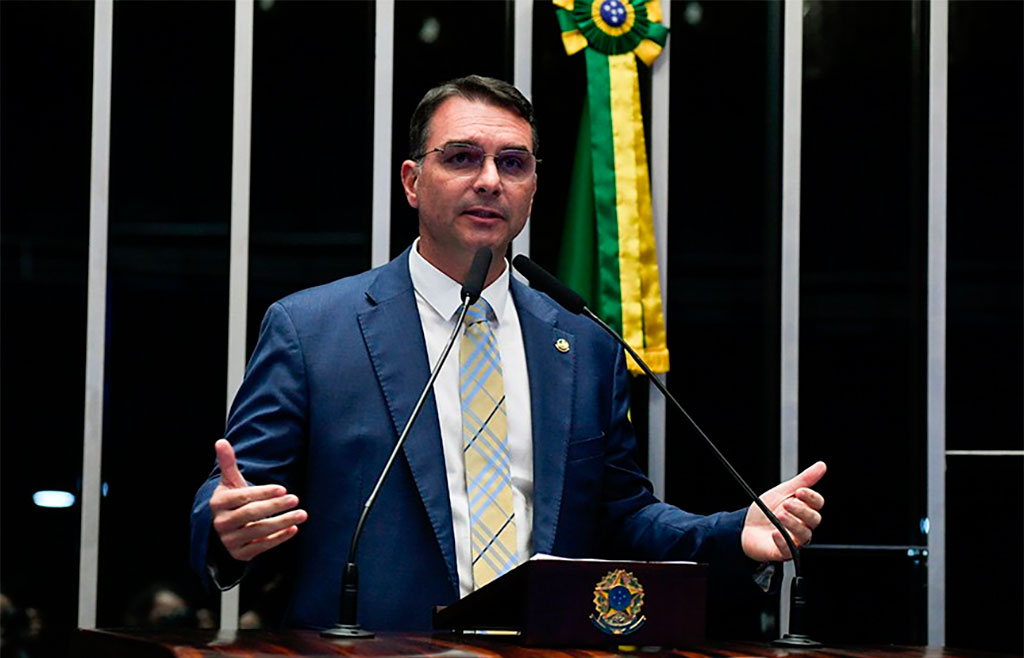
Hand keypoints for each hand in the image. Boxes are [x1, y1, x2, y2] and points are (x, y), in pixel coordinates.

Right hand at [209, 439, 307, 561]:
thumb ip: (228, 463)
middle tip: (295, 499)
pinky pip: (261, 547)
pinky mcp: (239, 554)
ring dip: (282, 522)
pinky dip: (279, 538)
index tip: (283, 489)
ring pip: (259, 531)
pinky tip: (293, 529)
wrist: (225, 527)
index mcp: (219, 502)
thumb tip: (221, 441)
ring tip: (302, 514)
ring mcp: (229, 540)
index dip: (264, 493)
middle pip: (251, 514)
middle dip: (275, 506)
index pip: (244, 497)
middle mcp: (221, 522)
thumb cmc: (233, 500)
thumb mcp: (230, 482)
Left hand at [741, 461, 825, 561]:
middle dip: (802, 510)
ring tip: (780, 516)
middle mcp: (802, 525)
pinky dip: (782, 541)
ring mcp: (794, 540)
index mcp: (804, 509)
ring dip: (793, 524)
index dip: (811, 497)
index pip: (818, 503)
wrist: (744, 527)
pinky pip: (788, 550)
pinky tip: (775, 533)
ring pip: (804, 534)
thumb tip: (821, 465)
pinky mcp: (783, 552)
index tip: (799, 491)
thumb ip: (803, 480)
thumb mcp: (782, 491)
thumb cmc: (765, 510)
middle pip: (814, 519)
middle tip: (787, 503)